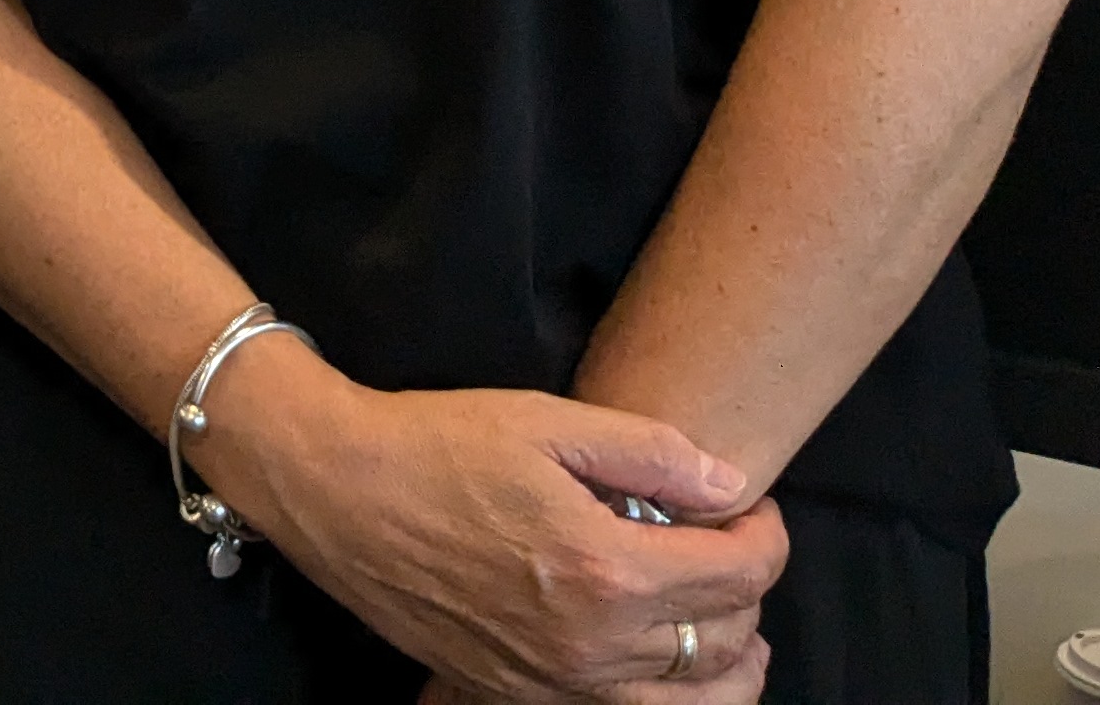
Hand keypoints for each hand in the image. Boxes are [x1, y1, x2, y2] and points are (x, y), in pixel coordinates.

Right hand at [206, 346, 781, 703]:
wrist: (335, 491)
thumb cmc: (435, 445)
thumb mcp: (547, 422)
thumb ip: (651, 454)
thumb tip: (731, 487)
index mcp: (607, 570)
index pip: (740, 575)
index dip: (765, 536)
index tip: (749, 509)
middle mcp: (593, 644)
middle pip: (727, 640)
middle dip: (745, 588)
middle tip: (723, 545)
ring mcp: (557, 682)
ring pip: (693, 702)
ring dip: (727, 661)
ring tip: (722, 619)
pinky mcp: (521, 695)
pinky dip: (668, 694)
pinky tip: (660, 657)